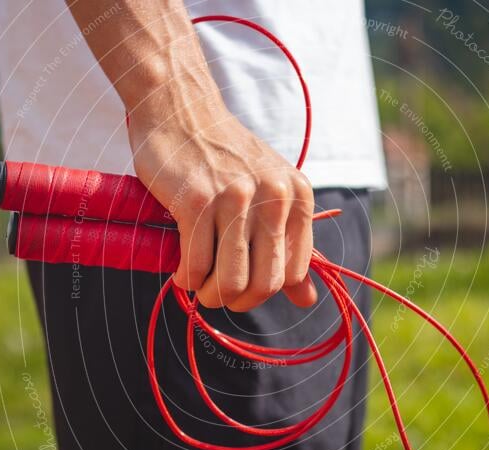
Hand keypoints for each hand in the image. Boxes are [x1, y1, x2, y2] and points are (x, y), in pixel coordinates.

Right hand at [127, 87, 316, 311]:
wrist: (181, 110)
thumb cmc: (224, 158)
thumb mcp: (269, 192)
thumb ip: (289, 245)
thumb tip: (307, 300)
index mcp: (297, 196)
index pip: (291, 274)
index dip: (263, 291)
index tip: (243, 285)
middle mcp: (273, 197)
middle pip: (262, 285)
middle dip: (237, 301)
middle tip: (217, 294)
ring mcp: (235, 199)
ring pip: (229, 282)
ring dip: (209, 295)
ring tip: (198, 284)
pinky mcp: (197, 202)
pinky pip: (195, 265)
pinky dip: (186, 279)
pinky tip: (181, 270)